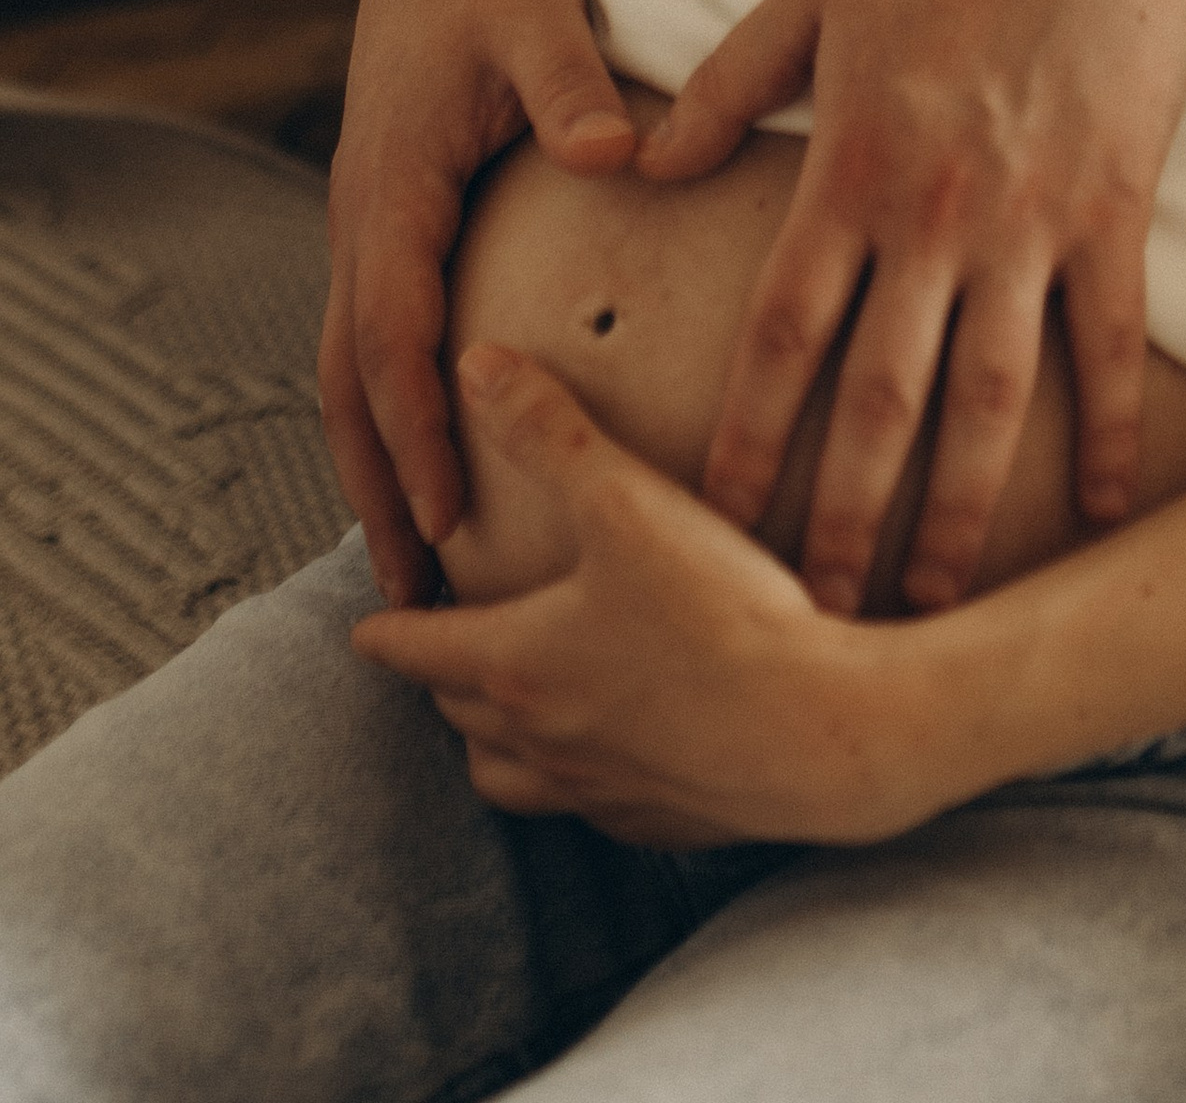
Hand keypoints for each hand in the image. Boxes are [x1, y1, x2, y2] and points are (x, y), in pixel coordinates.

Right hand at [323, 0, 636, 602]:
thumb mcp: (538, 19)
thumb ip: (572, 87)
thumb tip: (613, 153)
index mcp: (394, 189)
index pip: (393, 337)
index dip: (416, 434)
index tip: (446, 520)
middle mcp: (363, 217)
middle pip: (351, 382)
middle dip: (376, 486)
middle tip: (413, 591)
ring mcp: (366, 221)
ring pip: (352, 367)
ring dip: (375, 460)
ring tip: (414, 557)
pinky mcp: (390, 217)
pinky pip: (376, 332)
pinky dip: (388, 407)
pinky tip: (429, 455)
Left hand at [353, 344, 947, 848]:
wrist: (821, 734)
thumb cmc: (722, 616)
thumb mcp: (630, 501)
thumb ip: (550, 430)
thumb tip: (475, 368)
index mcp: (518, 663)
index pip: (420, 650)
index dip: (386, 633)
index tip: (364, 630)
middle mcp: (543, 739)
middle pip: (459, 715)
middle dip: (443, 677)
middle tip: (445, 645)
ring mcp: (598, 789)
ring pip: (509, 778)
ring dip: (495, 742)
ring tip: (509, 708)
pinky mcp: (658, 818)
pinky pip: (585, 806)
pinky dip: (573, 776)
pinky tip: (608, 745)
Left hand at [636, 0, 1185, 616]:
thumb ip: (722, 89)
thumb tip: (641, 163)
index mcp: (850, 168)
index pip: (783, 336)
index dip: (745, 444)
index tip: (711, 534)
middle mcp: (936, 215)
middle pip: (878, 401)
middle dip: (838, 523)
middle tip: (808, 628)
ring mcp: (1033, 223)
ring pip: (991, 401)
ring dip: (960, 516)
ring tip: (932, 609)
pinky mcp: (1114, 213)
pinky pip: (1109, 347)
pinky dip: (1107, 433)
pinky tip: (1105, 511)